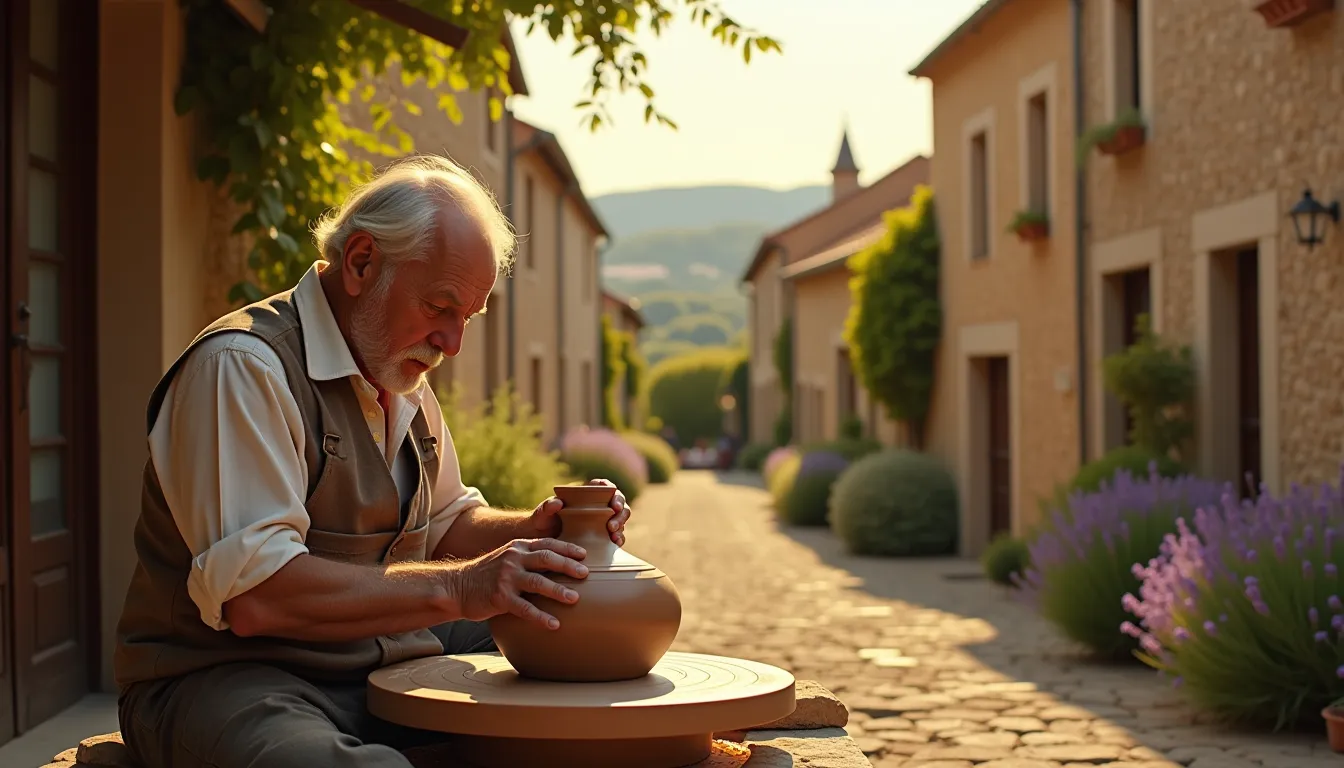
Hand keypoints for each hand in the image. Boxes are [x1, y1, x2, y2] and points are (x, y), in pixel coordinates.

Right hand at [448, 538, 588, 628]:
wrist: (458, 586)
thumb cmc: (488, 575)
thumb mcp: (507, 558)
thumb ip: (528, 558)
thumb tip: (559, 564)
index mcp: (518, 547)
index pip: (547, 544)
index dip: (567, 548)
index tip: (584, 555)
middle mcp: (513, 559)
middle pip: (546, 559)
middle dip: (567, 565)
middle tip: (585, 574)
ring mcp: (506, 578)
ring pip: (538, 583)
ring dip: (558, 591)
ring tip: (575, 598)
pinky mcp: (499, 598)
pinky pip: (525, 608)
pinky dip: (541, 617)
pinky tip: (554, 624)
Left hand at [529, 478, 631, 546]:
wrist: (543, 542)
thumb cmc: (543, 523)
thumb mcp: (541, 514)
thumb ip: (547, 507)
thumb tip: (557, 502)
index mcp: (586, 495)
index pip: (604, 486)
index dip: (611, 490)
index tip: (612, 499)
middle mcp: (598, 506)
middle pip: (618, 503)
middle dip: (620, 511)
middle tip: (612, 524)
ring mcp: (603, 521)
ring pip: (621, 519)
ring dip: (621, 525)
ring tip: (613, 535)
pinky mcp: (604, 537)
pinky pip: (617, 536)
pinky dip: (619, 539)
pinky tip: (616, 543)